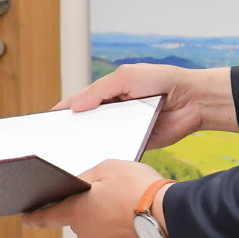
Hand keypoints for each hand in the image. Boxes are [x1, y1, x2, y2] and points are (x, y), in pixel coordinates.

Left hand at [22, 159, 166, 237]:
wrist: (170, 215)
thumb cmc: (138, 188)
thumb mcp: (108, 168)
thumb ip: (88, 178)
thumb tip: (82, 188)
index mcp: (77, 213)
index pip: (48, 217)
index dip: (35, 217)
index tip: (26, 220)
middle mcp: (87, 235)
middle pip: (82, 221)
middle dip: (92, 209)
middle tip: (114, 194)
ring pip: (102, 231)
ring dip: (111, 220)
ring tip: (132, 204)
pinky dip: (127, 230)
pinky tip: (141, 218)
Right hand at [55, 65, 235, 148]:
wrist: (193, 101)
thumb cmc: (162, 80)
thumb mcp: (127, 76)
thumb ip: (100, 89)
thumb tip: (75, 106)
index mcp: (108, 93)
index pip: (80, 103)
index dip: (63, 111)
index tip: (45, 122)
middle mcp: (113, 111)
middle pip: (87, 123)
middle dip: (72, 131)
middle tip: (54, 143)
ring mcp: (124, 128)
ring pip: (101, 139)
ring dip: (89, 145)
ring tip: (70, 155)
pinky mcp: (136, 143)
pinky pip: (118, 150)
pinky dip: (108, 154)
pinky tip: (96, 160)